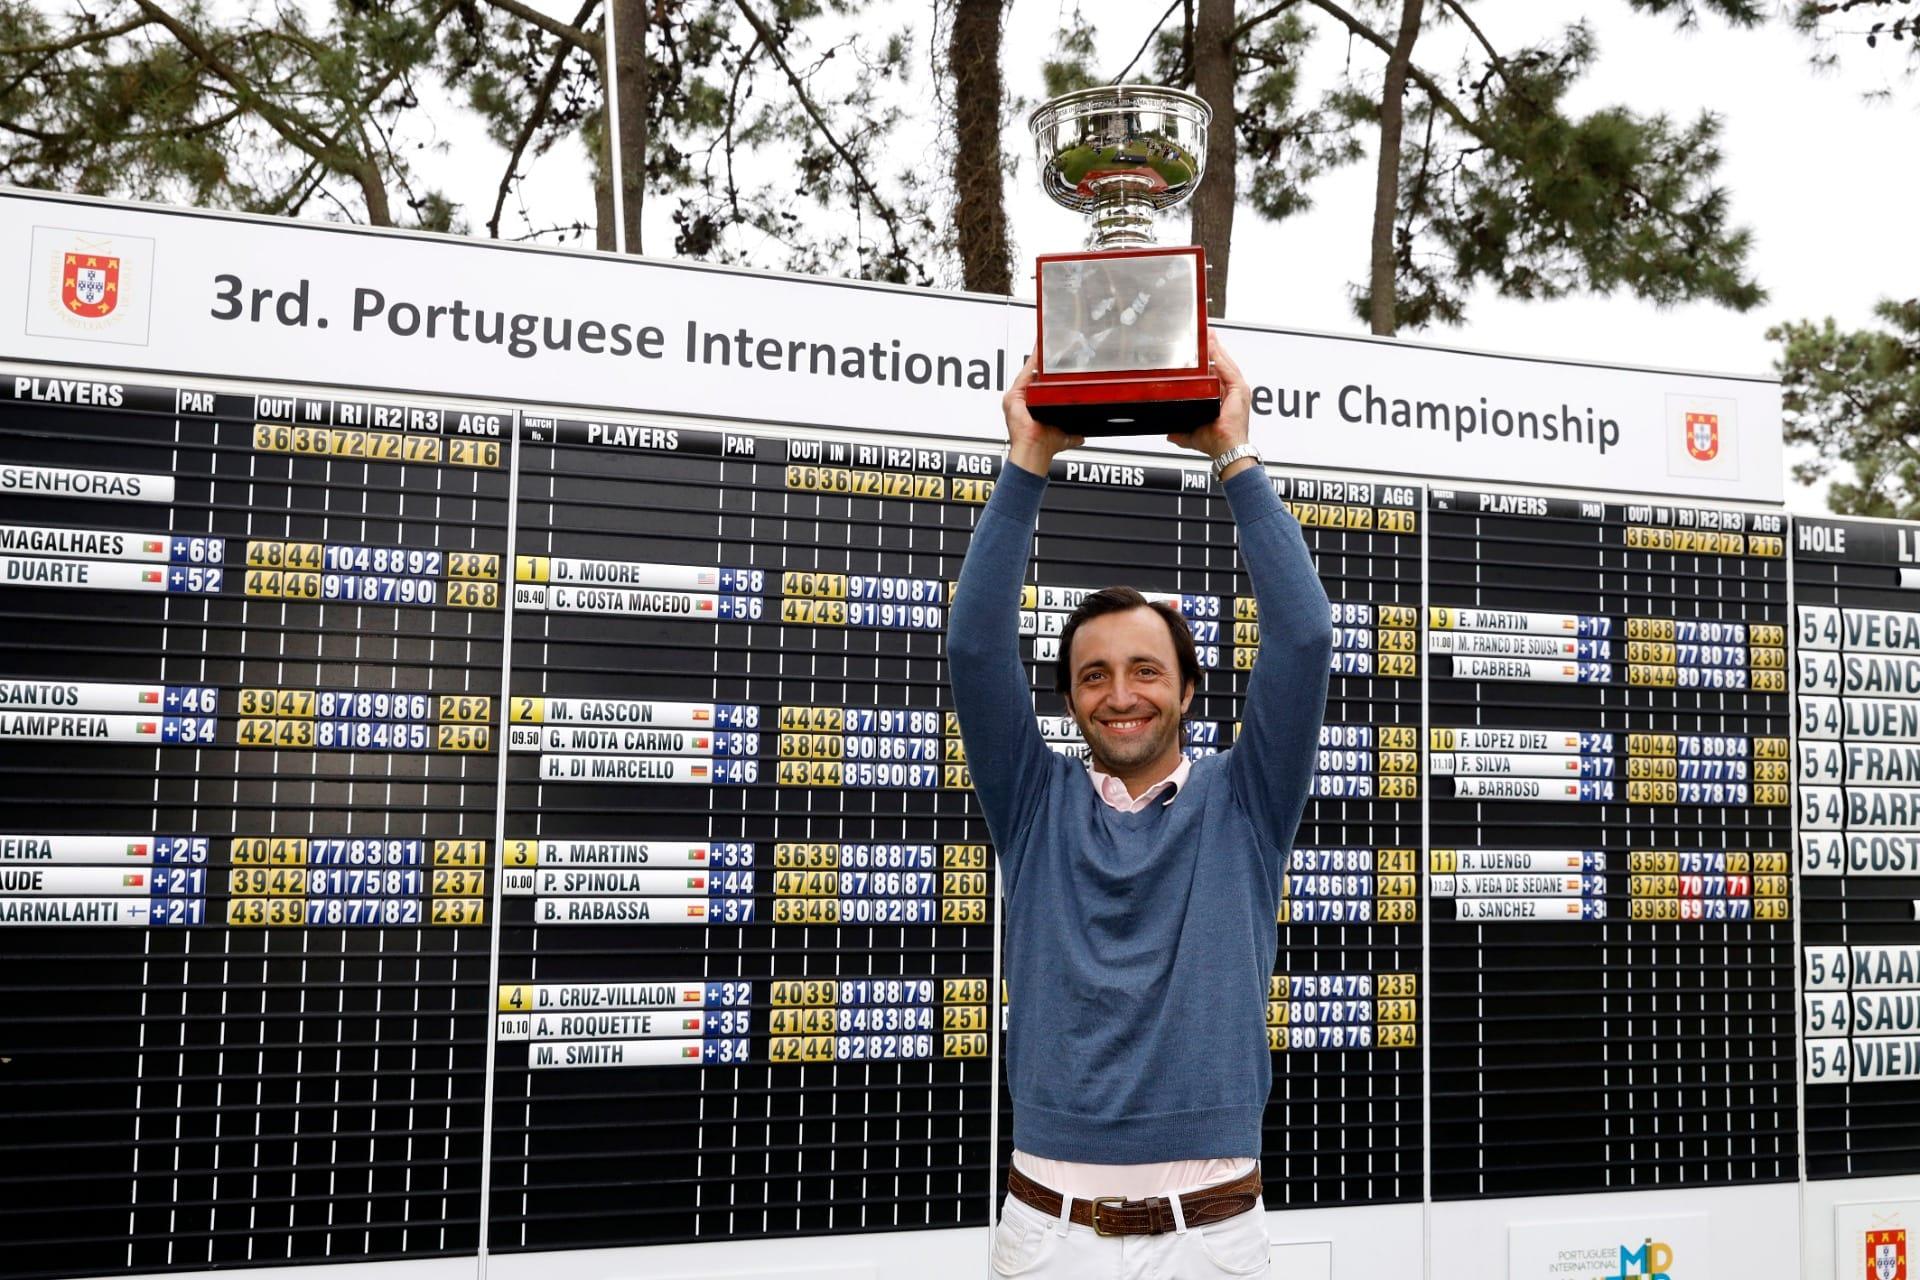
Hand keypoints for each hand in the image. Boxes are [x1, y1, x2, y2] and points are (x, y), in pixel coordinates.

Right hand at [1003, 354, 1083, 476]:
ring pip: (1028, 372)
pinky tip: (1039, 349)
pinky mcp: (1013, 397)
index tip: (1055, 360)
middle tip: (1055, 346)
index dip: (1046, 373)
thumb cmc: (1045, 446)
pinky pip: (1023, 374)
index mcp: (1033, 407)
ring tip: (1048, 342)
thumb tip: (1081, 436)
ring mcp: (1017, 398)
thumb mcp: (1064, 436)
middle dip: (1043, 362)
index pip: (1039, 385)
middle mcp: (1024, 401)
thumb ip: (1072, 435)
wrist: (1036, 450)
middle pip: (1033, 375)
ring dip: (1038, 358)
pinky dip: (1031, 361)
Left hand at [1167, 332, 1251, 470]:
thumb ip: (1181, 432)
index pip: (1217, 373)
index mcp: (1224, 398)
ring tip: (1209, 335)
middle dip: (1214, 348)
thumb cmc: (1216, 443)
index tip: (1202, 348)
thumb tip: (1169, 433)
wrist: (1225, 449)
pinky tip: (1213, 349)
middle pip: (1223, 364)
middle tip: (1206, 333)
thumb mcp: (1193, 434)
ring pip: (1226, 363)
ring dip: (1216, 348)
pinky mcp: (1239, 390)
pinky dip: (1220, 358)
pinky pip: (1229, 369)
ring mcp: (1238, 390)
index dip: (1210, 360)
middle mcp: (1232, 392)